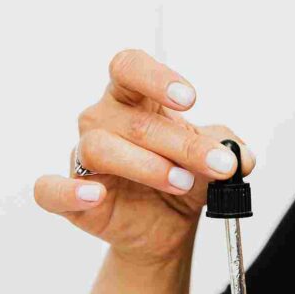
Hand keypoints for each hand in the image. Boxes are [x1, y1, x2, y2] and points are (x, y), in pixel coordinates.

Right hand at [32, 47, 256, 267]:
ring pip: (100, 148)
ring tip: (182, 183)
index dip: (156, 78)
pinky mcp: (70, 196)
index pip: (129, 68)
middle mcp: (104, 121)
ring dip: (147, 166)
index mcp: (134, 99)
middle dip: (182, 143)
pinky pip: (52, 189)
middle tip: (219, 164)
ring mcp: (84, 158)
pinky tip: (95, 194)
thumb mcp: (215, 160)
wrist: (167, 225)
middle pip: (133, 120)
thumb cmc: (183, 177)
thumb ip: (230, 150)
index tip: (190, 98)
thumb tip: (243, 156)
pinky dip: (69, 190)